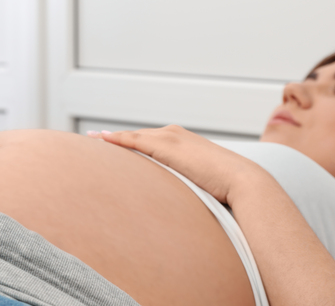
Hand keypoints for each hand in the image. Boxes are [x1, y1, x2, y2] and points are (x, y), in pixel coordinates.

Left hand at [95, 125, 260, 204]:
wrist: (243, 182)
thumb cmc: (226, 188)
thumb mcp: (200, 181)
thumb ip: (186, 184)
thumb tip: (178, 200)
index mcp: (181, 141)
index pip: (148, 139)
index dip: (128, 141)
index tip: (110, 143)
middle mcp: (174, 134)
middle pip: (136, 135)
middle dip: (114, 138)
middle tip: (92, 140)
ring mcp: (170, 138)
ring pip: (133, 136)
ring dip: (111, 138)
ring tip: (90, 140)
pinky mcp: (167, 146)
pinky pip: (135, 141)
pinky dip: (117, 140)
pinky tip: (102, 141)